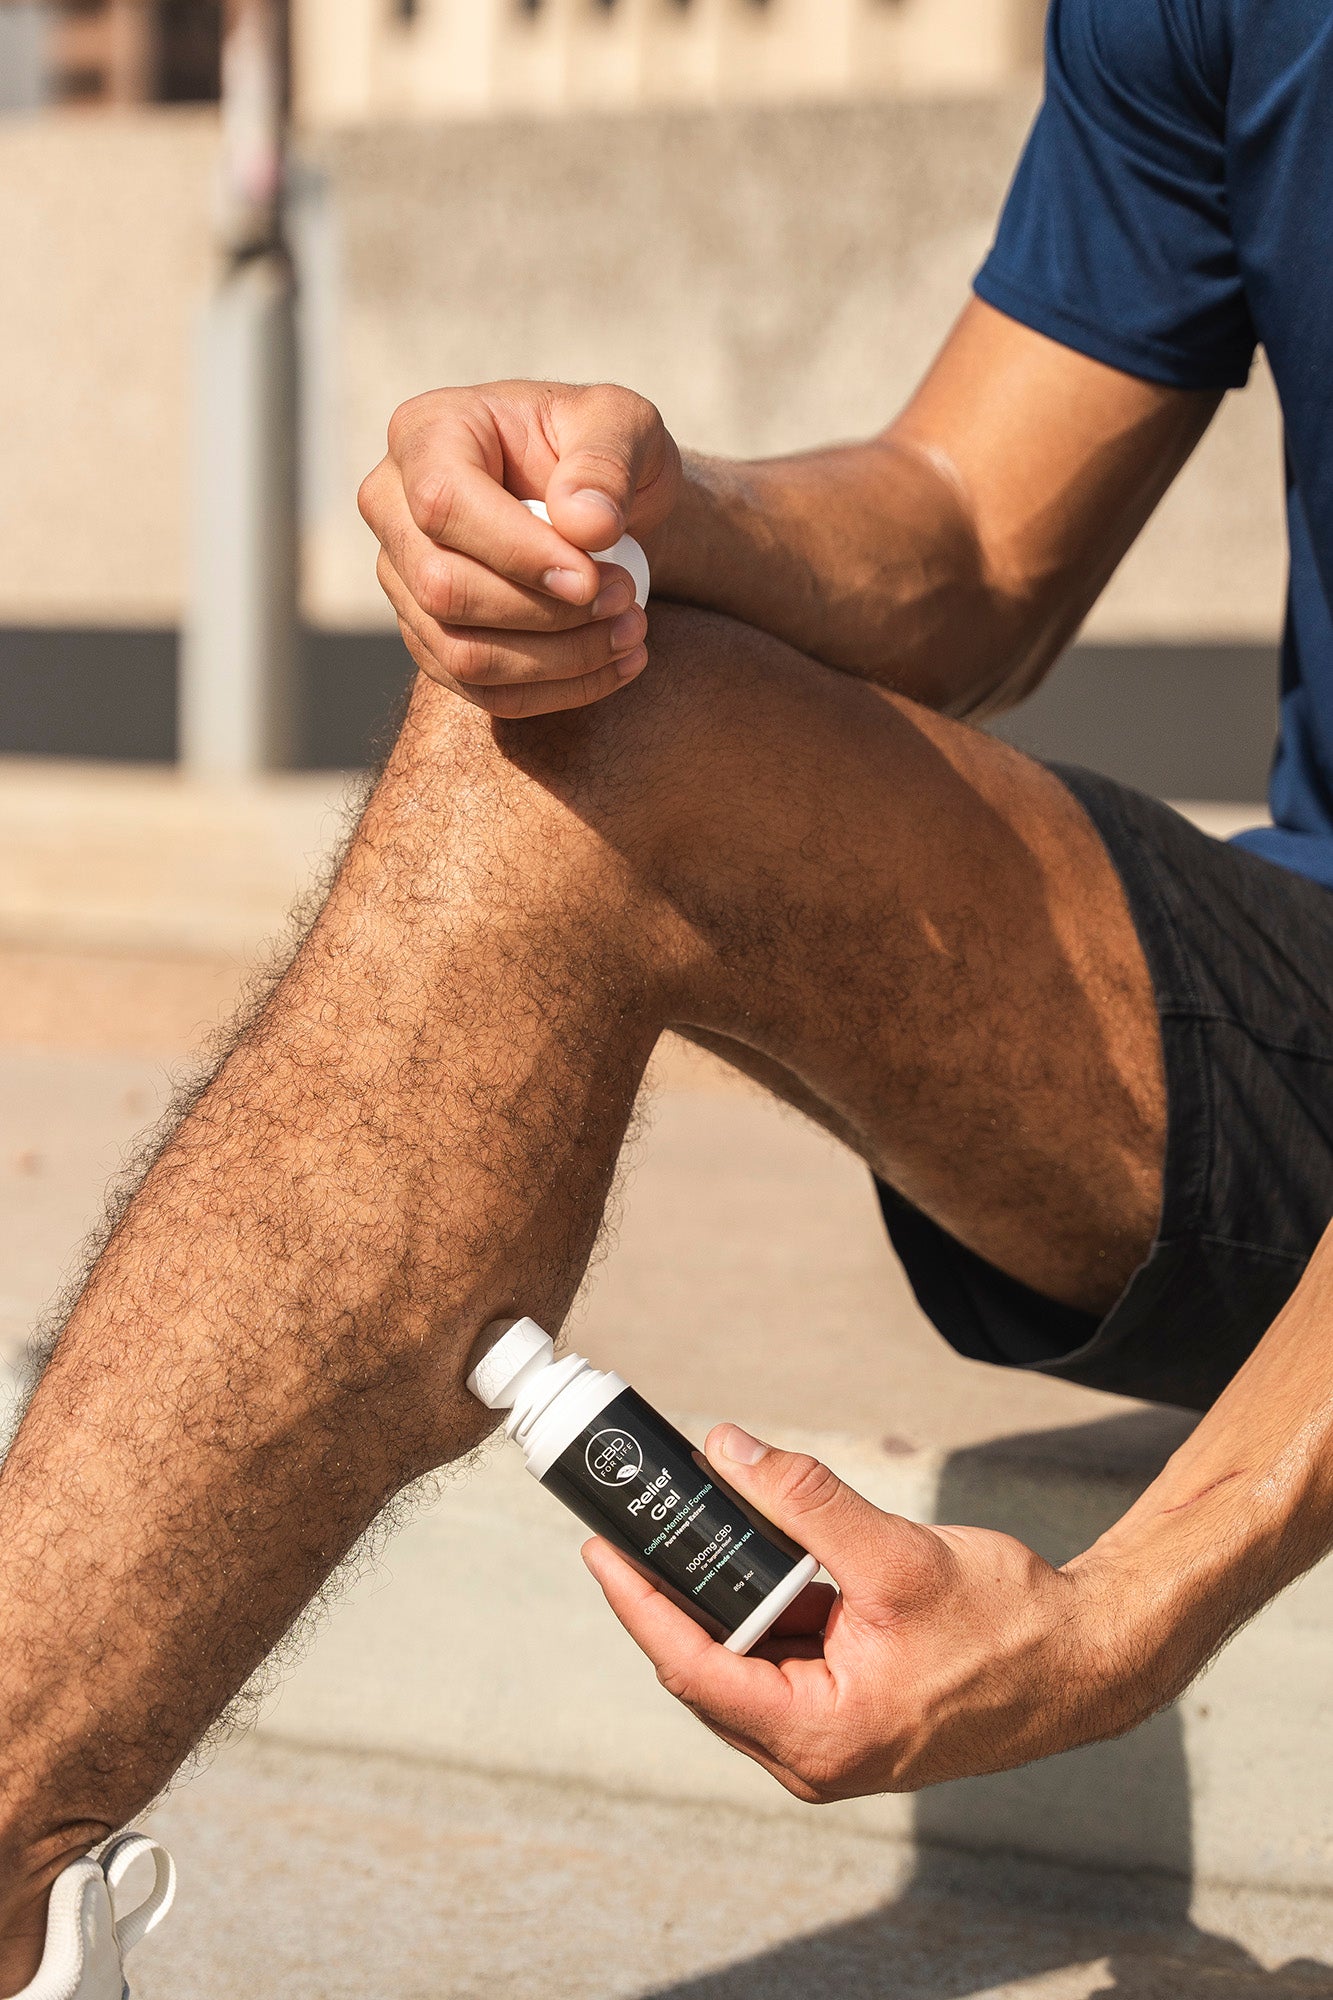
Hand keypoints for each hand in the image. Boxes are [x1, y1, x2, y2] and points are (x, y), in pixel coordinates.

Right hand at [358, 380, 682, 717]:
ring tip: (631, 633)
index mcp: (426, 435)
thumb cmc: (602, 450)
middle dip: (544, 614)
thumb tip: (583, 525)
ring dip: (557, 661)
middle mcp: (393, 509)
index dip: (517, 553)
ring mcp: (403, 580)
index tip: (591, 578)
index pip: (442, 505)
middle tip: (626, 601)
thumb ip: (607, 459)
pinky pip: (481, 690)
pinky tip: (617, 665)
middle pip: (442, 589)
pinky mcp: (430, 637)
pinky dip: (556, 691)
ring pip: (459, 654)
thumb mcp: (623, 423)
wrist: (596, 504)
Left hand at [583, 1424, 1150, 1801]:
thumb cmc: (1008, 1625)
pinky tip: (761, 1556)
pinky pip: (781, 1662)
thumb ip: (806, 1503)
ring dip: (721, 1599)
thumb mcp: (897, 1554)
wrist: (1085, 1661)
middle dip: (672, 1594)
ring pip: (742, 1664)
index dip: (637, 1602)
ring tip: (693, 1528)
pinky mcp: (849, 1718)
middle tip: (638, 1525)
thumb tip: (726, 1450)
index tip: (601, 1547)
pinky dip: (765, 1610)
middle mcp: (814, 1756)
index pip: (691, 1666)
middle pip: (707, 1668)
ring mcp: (831, 1742)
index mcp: (819, 1737)